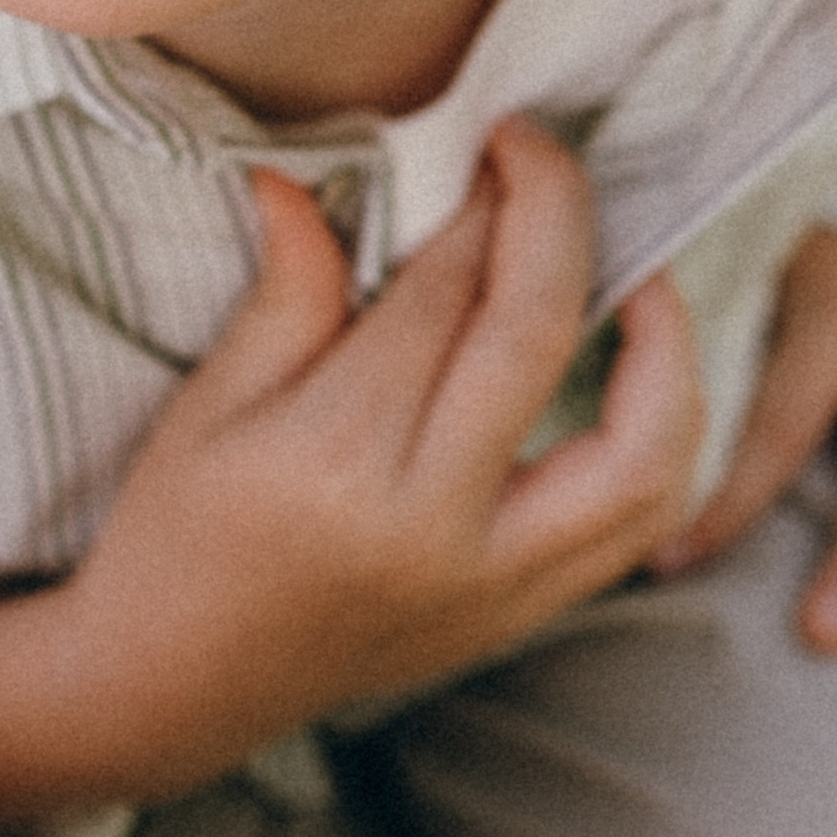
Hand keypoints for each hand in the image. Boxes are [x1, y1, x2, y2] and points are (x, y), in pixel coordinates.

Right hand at [0, 118, 706, 822]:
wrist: (170, 692)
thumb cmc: (173, 536)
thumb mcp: (209, 404)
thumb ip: (286, 289)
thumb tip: (308, 174)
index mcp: (335, 464)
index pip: (441, 294)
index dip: (474, 201)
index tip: (481, 144)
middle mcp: (429, 526)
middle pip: (538, 337)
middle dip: (555, 218)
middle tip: (539, 158)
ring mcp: (489, 585)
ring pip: (644, 455)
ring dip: (666, 348)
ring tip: (636, 277)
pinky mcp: (519, 618)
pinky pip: (638, 529)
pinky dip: (664, 444)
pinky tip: (638, 378)